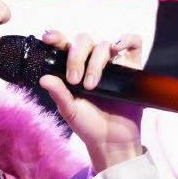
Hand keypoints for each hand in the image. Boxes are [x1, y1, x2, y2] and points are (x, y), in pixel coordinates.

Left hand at [39, 29, 144, 172]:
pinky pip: (134, 43)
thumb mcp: (69, 110)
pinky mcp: (132, 67)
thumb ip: (58, 93)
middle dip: (76, 56)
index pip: (64, 45)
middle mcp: (92, 61)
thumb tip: (44, 78)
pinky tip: (118, 48)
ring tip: (92, 85)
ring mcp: (113, 63)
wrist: (111, 141)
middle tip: (74, 80)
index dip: (56, 37)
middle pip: (84, 41)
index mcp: (73, 67)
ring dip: (96, 62)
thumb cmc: (88, 125)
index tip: (48, 38)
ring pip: (104, 44)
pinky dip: (127, 39)